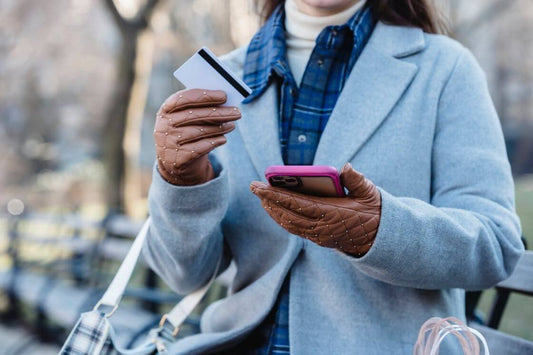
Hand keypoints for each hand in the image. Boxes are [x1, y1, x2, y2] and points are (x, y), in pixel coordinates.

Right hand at [154, 89, 240, 185]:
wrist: (175, 161)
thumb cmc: (186, 132)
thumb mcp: (187, 118)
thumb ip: (200, 108)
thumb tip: (224, 102)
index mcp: (165, 110)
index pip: (183, 98)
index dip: (204, 96)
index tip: (224, 95)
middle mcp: (164, 126)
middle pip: (193, 115)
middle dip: (218, 112)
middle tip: (237, 112)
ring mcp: (169, 143)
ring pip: (198, 132)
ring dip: (219, 128)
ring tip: (232, 125)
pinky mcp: (177, 159)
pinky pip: (200, 148)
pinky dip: (214, 142)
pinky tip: (223, 139)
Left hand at [250, 163, 381, 255]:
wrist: (380, 238)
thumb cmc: (373, 210)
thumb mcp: (369, 193)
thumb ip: (356, 180)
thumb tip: (346, 167)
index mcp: (333, 214)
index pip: (299, 204)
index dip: (277, 196)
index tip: (261, 187)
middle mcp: (322, 228)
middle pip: (288, 215)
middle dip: (269, 201)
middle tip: (254, 188)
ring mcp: (319, 236)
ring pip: (289, 224)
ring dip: (273, 211)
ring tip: (261, 197)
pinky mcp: (318, 239)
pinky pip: (295, 229)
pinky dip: (282, 219)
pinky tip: (274, 209)